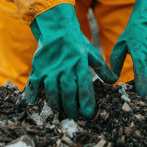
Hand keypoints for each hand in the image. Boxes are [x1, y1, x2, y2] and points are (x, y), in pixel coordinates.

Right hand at [25, 4, 117, 118]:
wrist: (56, 28)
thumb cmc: (76, 43)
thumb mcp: (91, 53)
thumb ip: (102, 68)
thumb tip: (114, 81)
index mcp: (80, 64)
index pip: (85, 86)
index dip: (87, 101)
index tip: (89, 115)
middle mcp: (65, 68)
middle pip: (68, 93)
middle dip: (72, 108)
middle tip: (75, 118)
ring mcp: (50, 69)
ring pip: (52, 91)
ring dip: (56, 105)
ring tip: (60, 112)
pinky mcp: (38, 68)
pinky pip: (34, 84)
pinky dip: (32, 94)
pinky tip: (33, 103)